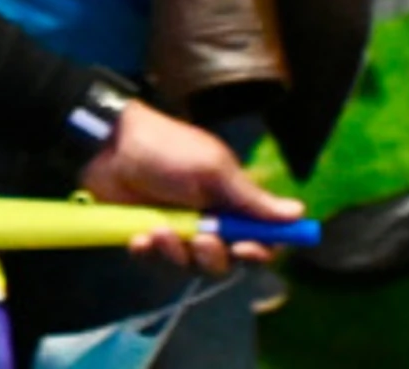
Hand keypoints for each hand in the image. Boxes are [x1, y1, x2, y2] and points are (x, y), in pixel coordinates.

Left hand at [81, 101, 302, 276]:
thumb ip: (251, 198)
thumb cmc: (166, 149)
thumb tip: (301, 212)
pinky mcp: (146, 236)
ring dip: (177, 254)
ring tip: (158, 231)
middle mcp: (209, 221)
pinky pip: (156, 261)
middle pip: (226, 262)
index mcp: (231, 202)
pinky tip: (139, 238)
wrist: (107, 143)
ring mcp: (177, 230)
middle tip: (201, 240)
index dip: (259, 250)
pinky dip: (149, 254)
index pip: (259, 239)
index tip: (247, 248)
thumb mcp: (213, 170)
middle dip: (215, 257)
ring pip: (190, 265)